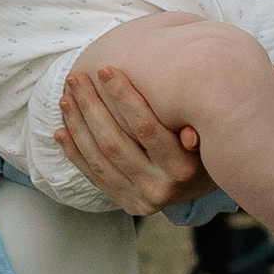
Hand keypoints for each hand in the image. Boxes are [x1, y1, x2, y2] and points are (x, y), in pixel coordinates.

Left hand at [56, 59, 205, 216]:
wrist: (206, 182)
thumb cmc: (207, 144)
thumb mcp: (211, 134)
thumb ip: (198, 128)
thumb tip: (188, 133)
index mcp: (183, 168)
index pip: (145, 128)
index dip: (122, 97)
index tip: (104, 69)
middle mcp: (161, 188)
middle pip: (114, 143)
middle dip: (91, 106)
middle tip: (76, 77)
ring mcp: (141, 199)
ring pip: (99, 159)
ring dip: (78, 126)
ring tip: (66, 97)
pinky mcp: (127, 204)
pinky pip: (94, 176)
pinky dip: (75, 153)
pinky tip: (62, 130)